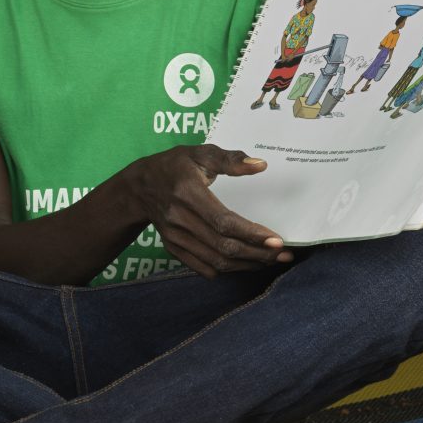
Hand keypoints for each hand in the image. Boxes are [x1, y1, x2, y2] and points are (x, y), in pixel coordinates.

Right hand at [124, 145, 294, 279]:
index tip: (277, 240)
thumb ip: (230, 159)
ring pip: (215, 261)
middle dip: (257, 254)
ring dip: (246, 265)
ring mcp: (174, 236)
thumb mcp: (199, 153)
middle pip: (223, 246)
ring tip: (270, 261)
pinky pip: (203, 267)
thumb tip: (261, 165)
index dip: (251, 234)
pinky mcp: (173, 247)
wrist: (138, 187)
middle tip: (284, 254)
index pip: (223, 221)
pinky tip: (246, 264)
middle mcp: (178, 218)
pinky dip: (227, 270)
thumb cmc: (173, 166)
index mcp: (187, 192)